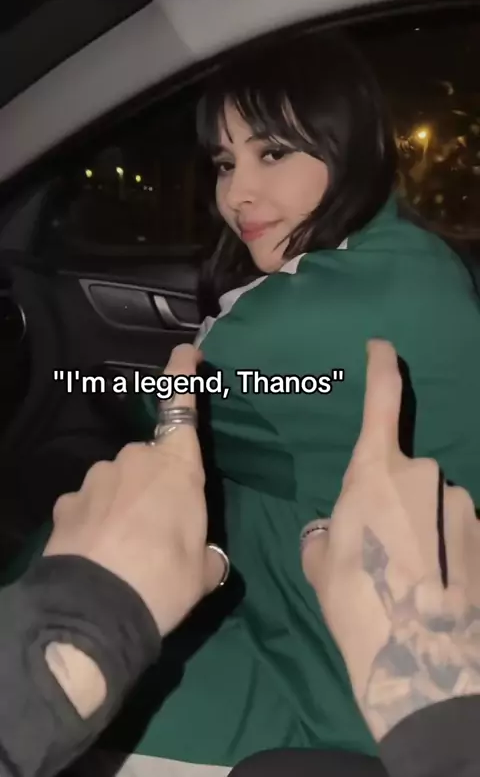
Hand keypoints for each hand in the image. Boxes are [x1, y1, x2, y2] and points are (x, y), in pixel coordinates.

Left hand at [44, 344, 224, 636]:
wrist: (96, 608)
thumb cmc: (165, 580)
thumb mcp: (203, 572)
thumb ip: (208, 555)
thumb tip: (207, 558)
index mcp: (178, 467)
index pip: (182, 408)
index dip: (183, 374)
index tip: (185, 351)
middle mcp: (136, 460)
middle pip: (151, 459)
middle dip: (156, 484)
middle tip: (162, 528)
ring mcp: (97, 478)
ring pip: (118, 481)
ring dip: (125, 503)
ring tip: (128, 547)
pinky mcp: (68, 502)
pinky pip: (90, 503)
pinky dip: (96, 520)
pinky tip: (99, 552)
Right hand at [301, 340, 479, 740]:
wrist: (423, 661)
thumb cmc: (358, 604)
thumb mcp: (322, 565)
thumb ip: (330, 532)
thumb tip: (338, 531)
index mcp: (375, 474)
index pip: (382, 403)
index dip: (382, 368)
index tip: (382, 347)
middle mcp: (425, 477)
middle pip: (407, 474)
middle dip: (395, 502)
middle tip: (382, 551)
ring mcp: (462, 506)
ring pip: (436, 506)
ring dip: (425, 530)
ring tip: (411, 579)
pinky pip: (458, 534)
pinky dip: (448, 554)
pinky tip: (440, 589)